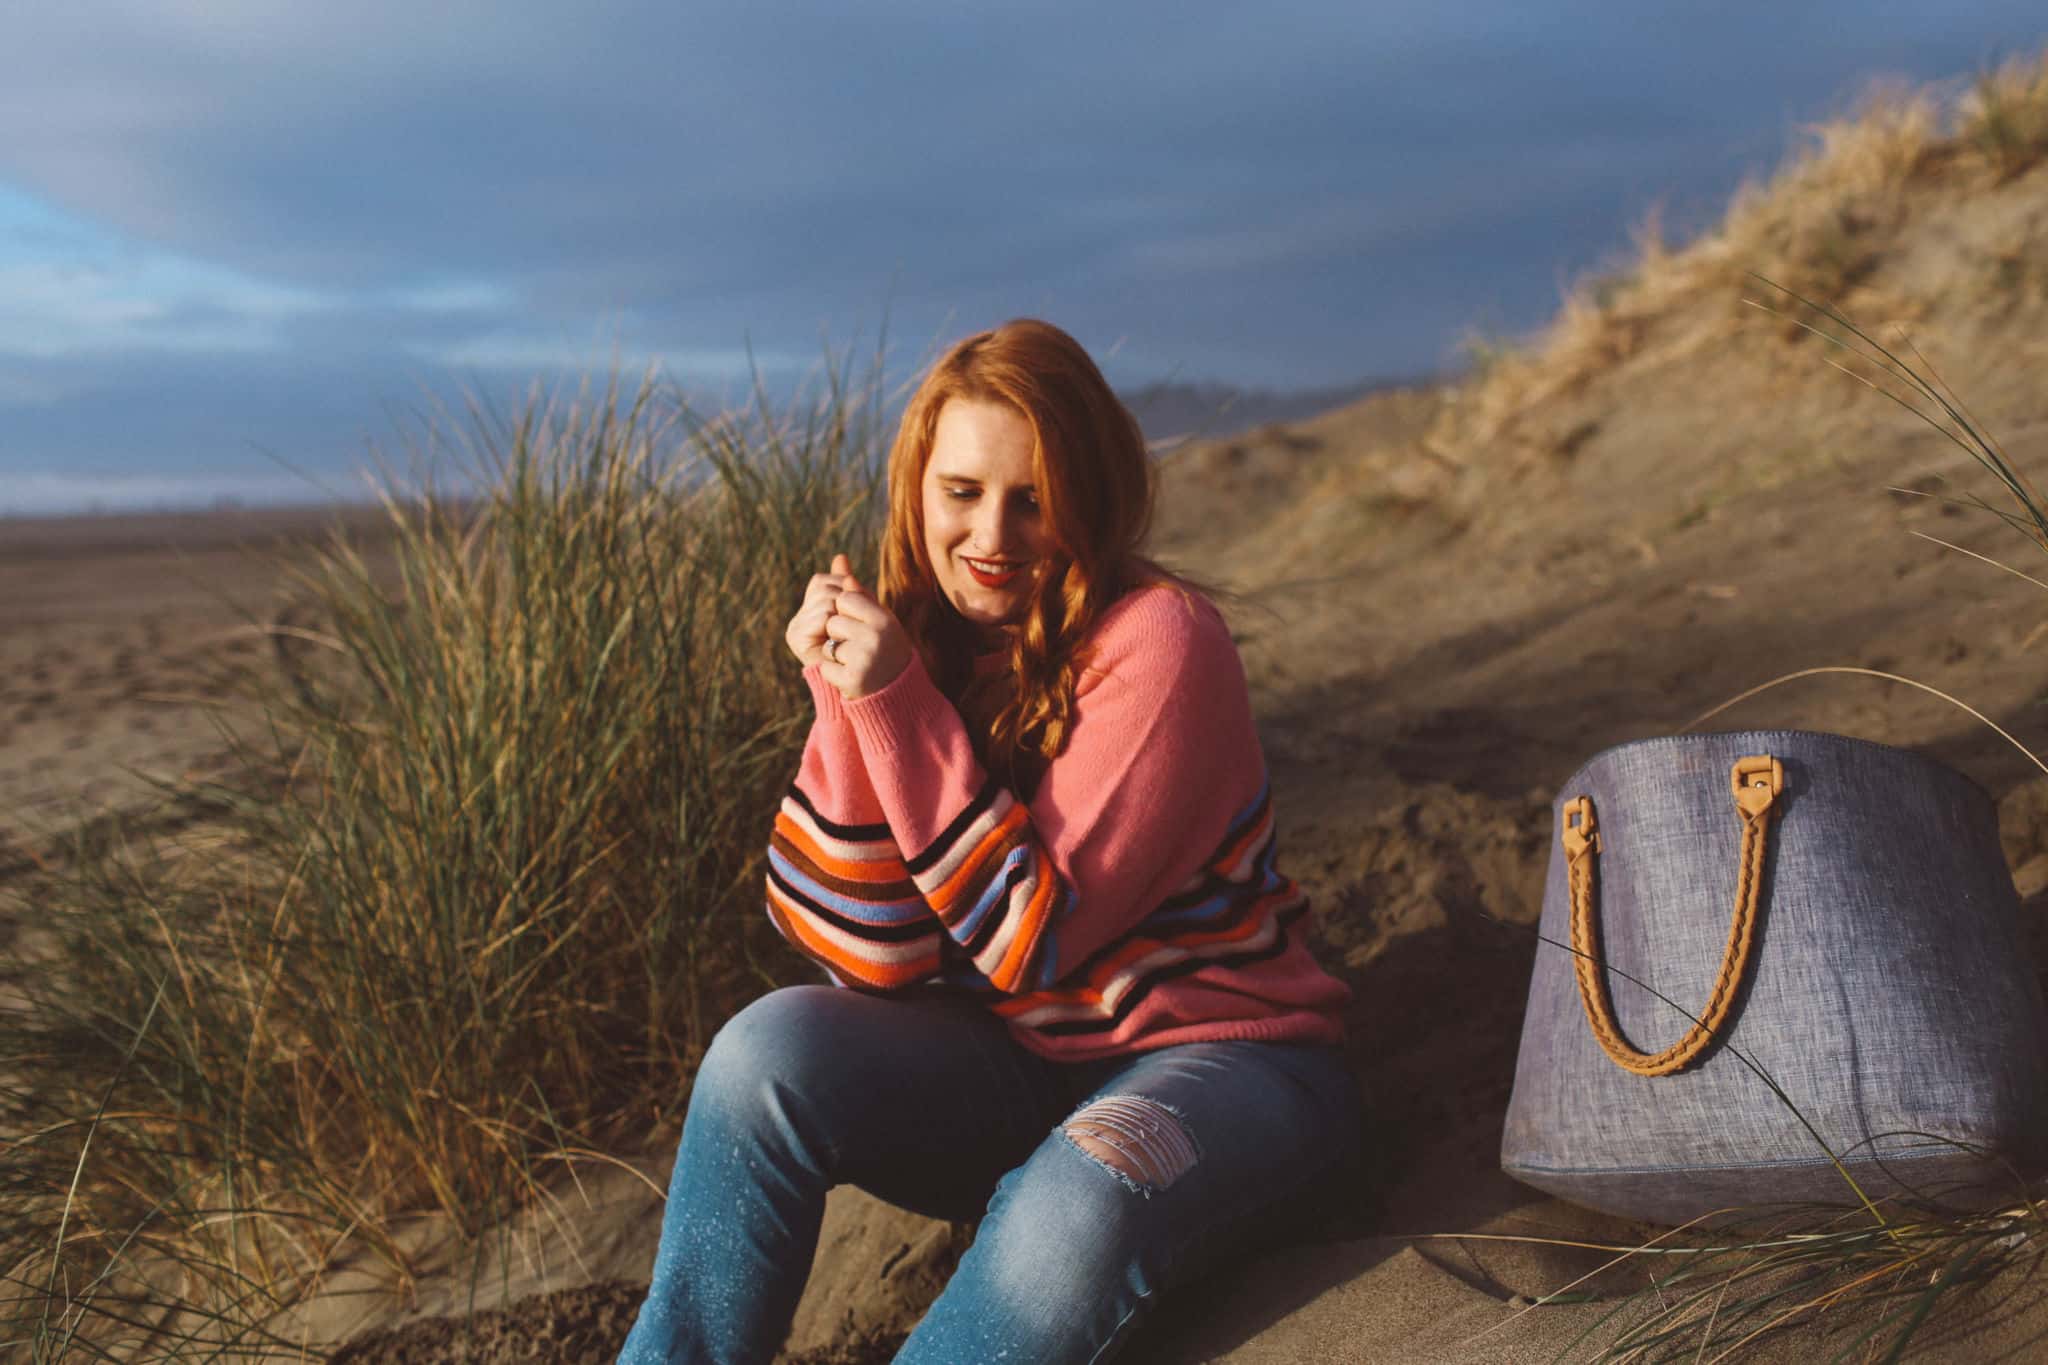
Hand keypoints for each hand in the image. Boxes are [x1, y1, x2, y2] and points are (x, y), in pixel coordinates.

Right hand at [785, 552, 859, 668]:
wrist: (864, 681)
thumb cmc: (864, 645)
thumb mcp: (859, 610)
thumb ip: (848, 586)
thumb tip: (840, 556)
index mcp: (811, 608)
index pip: (823, 580)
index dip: (845, 588)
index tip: (859, 607)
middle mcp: (799, 616)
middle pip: (823, 587)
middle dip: (846, 599)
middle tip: (856, 622)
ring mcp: (795, 627)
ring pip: (825, 599)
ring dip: (844, 613)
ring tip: (847, 633)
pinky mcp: (796, 638)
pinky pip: (822, 616)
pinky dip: (837, 625)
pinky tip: (840, 640)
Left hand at [821, 570, 912, 699]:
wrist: (899, 692)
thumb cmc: (885, 648)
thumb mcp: (877, 617)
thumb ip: (857, 591)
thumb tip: (838, 559)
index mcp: (884, 619)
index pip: (845, 598)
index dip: (846, 611)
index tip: (860, 625)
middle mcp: (877, 637)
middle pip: (833, 621)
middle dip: (840, 634)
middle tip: (859, 648)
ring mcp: (865, 660)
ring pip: (829, 646)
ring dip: (836, 655)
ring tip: (856, 662)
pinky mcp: (853, 681)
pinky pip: (827, 668)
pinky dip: (834, 674)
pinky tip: (852, 678)